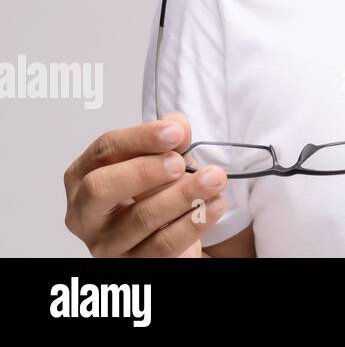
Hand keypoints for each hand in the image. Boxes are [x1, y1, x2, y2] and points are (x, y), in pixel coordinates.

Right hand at [63, 112, 229, 256]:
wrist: (166, 234)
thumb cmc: (154, 192)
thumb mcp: (159, 160)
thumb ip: (167, 140)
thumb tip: (178, 126)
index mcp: (83, 177)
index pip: (104, 151)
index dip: (140, 138)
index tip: (175, 132)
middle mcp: (85, 213)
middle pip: (102, 188)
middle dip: (145, 171)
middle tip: (180, 163)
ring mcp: (106, 244)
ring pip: (140, 218)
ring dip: (183, 195)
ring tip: (214, 179)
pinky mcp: (132, 265)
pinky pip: (163, 245)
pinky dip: (193, 223)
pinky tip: (214, 206)